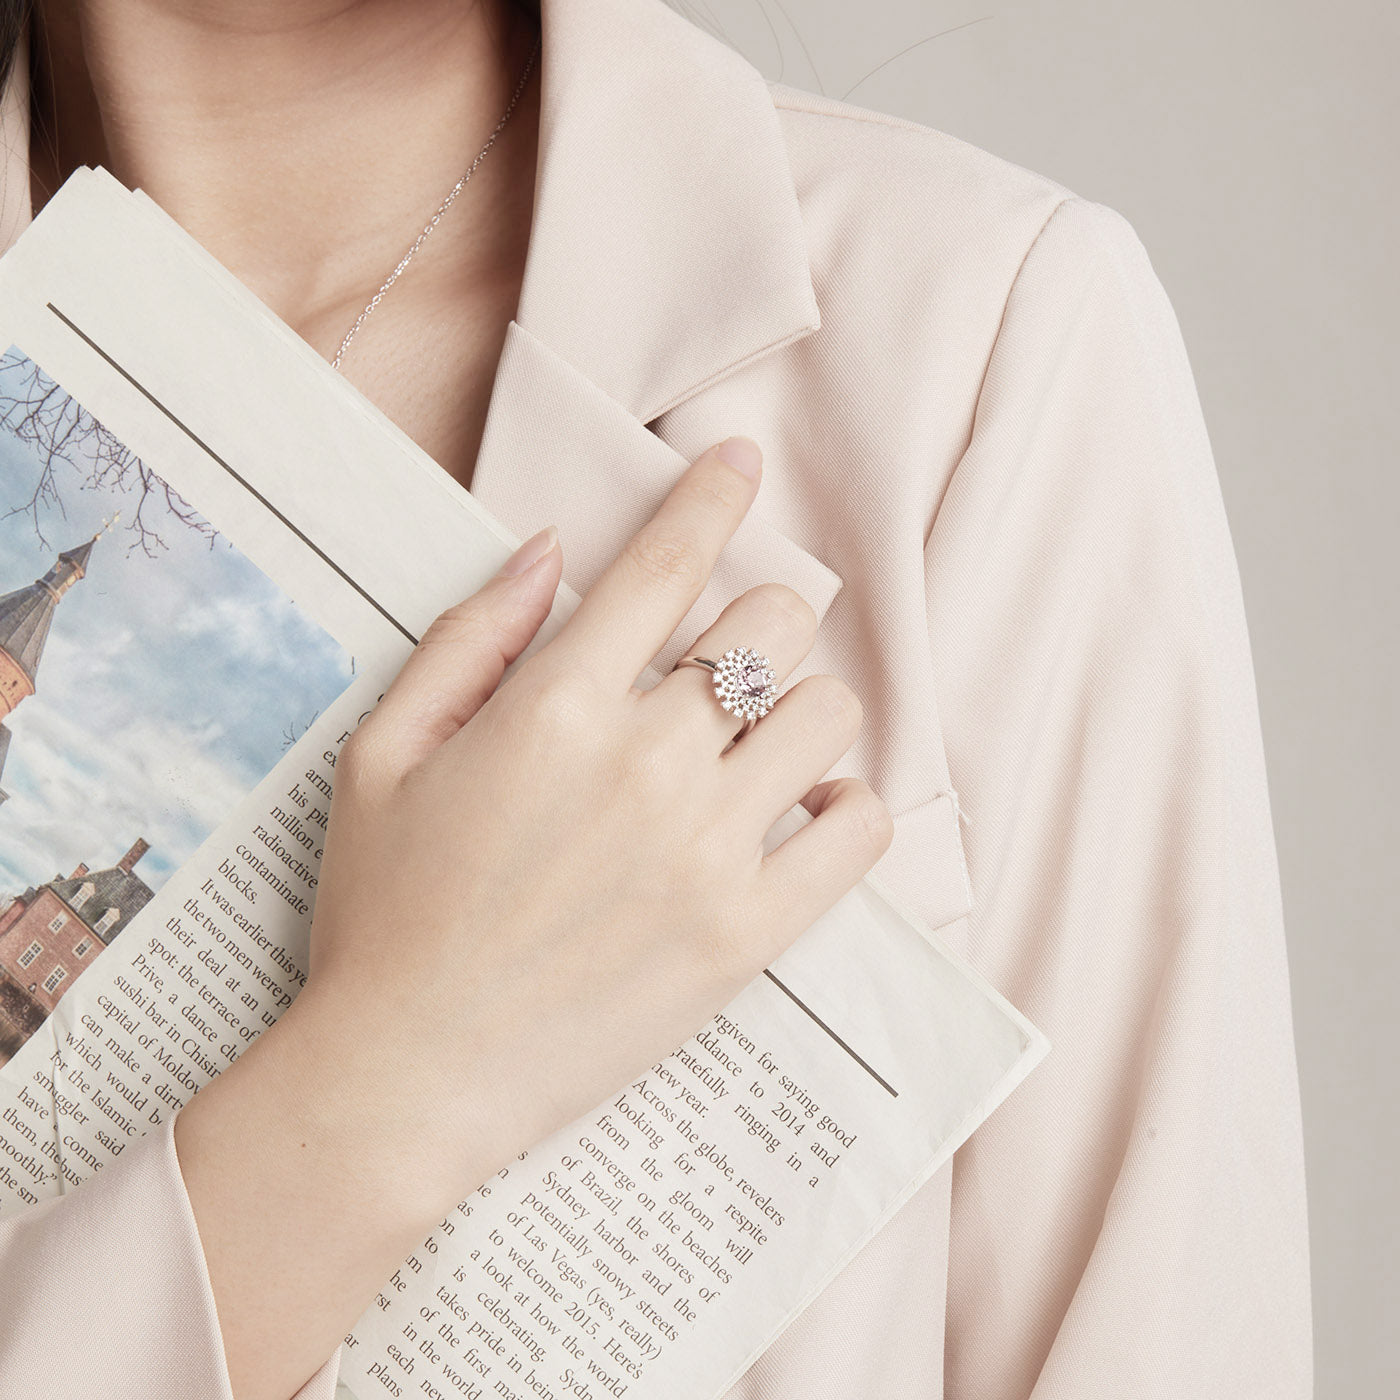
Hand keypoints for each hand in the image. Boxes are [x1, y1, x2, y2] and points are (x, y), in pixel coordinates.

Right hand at [174, 435, 891, 1399]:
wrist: (407, 1079)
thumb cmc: (384, 914)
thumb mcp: (382, 755)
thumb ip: (470, 638)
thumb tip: (547, 549)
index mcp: (554, 707)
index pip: (666, 562)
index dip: (712, 494)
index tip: (739, 461)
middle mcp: (645, 763)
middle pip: (776, 625)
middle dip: (760, 617)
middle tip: (730, 655)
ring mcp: (707, 851)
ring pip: (831, 715)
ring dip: (805, 706)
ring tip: (761, 742)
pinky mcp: (747, 934)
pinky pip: (859, 831)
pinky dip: (845, 805)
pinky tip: (798, 814)